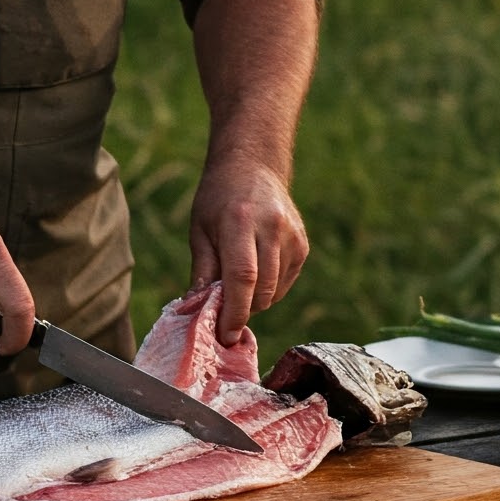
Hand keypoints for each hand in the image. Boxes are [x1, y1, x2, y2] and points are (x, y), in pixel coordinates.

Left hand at [189, 154, 308, 345]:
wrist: (253, 166)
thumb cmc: (217, 199)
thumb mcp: (200, 230)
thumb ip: (202, 271)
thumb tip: (197, 311)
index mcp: (240, 222)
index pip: (242, 277)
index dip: (234, 312)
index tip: (224, 334)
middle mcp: (271, 228)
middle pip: (262, 289)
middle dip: (242, 309)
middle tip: (223, 311)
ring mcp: (291, 236)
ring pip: (275, 291)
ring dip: (255, 300)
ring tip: (237, 283)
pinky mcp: (302, 244)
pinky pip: (285, 282)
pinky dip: (269, 288)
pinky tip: (256, 270)